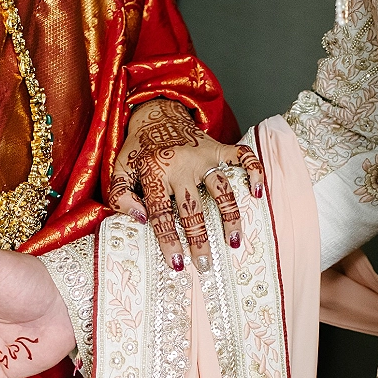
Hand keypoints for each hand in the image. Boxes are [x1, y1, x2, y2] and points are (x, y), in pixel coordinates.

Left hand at [108, 98, 262, 271]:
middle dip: (199, 239)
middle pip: (192, 208)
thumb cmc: (138, 149)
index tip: (177, 263)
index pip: (161, 214)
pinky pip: (241, 156)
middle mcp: (180, 165)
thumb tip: (140, 219)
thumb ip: (120, 195)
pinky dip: (254, 171)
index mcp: (154, 172)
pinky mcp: (217, 147)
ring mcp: (202, 156)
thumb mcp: (119, 168)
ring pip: (221, 189)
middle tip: (205, 265)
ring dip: (229, 217)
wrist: (157, 113)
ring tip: (234, 242)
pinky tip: (257, 193)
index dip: (169, 240)